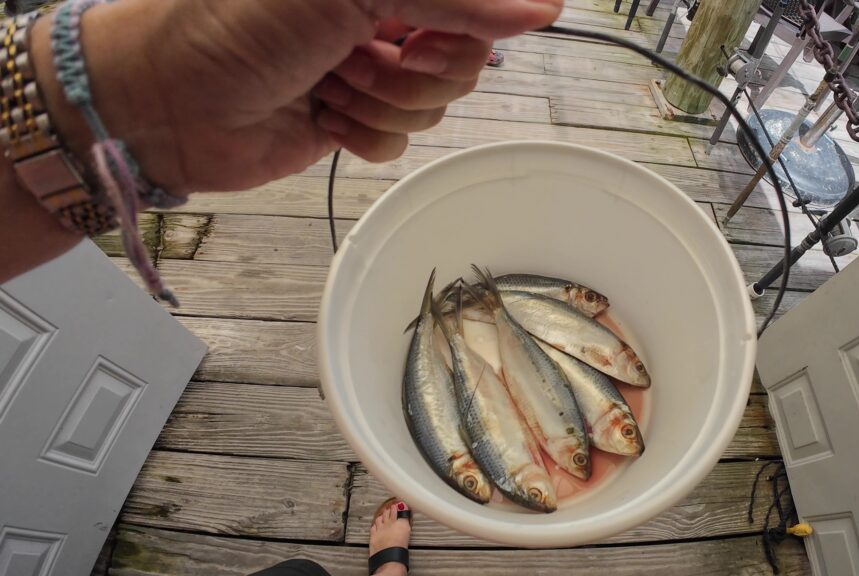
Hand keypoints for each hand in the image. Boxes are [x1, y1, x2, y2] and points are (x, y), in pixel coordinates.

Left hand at [30, 0, 562, 194]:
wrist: (170, 103)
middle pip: (464, 61)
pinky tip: (321, 116)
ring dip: (378, 104)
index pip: (475, 12)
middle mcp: (388, 18)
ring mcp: (371, 70)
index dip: (460, 31)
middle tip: (353, 57)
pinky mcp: (354, 122)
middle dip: (410, 70)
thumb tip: (543, 5)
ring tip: (326, 84)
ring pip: (431, 108)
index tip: (416, 34)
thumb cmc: (238, 29)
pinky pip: (398, 143)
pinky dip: (361, 136)